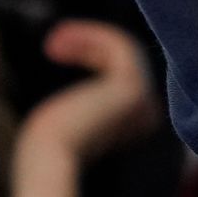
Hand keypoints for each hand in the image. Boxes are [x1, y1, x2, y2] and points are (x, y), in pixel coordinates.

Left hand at [15, 21, 162, 175]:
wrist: (50, 160)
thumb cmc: (50, 144)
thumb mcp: (67, 114)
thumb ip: (80, 97)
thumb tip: (73, 65)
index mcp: (135, 122)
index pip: (122, 74)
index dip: (93, 54)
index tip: (58, 50)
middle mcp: (146, 111)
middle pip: (125, 58)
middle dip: (90, 44)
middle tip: (53, 46)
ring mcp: (143, 99)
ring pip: (123, 48)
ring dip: (87, 38)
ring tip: (53, 45)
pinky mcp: (132, 86)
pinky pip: (118, 45)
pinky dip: (88, 36)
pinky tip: (56, 44)